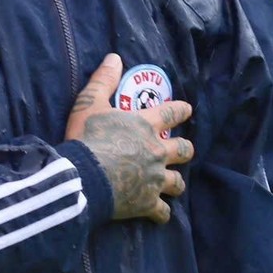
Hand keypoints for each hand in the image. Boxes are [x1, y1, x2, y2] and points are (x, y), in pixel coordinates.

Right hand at [63, 53, 194, 223]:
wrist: (84, 177)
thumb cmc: (86, 138)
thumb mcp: (90, 103)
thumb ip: (103, 80)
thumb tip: (114, 57)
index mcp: (146, 126)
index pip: (172, 113)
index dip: (182, 110)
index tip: (188, 110)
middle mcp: (157, 152)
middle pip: (184, 150)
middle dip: (185, 150)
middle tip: (182, 151)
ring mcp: (155, 179)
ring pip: (178, 183)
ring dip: (176, 183)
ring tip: (173, 184)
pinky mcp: (147, 203)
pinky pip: (162, 212)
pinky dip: (161, 213)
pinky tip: (158, 214)